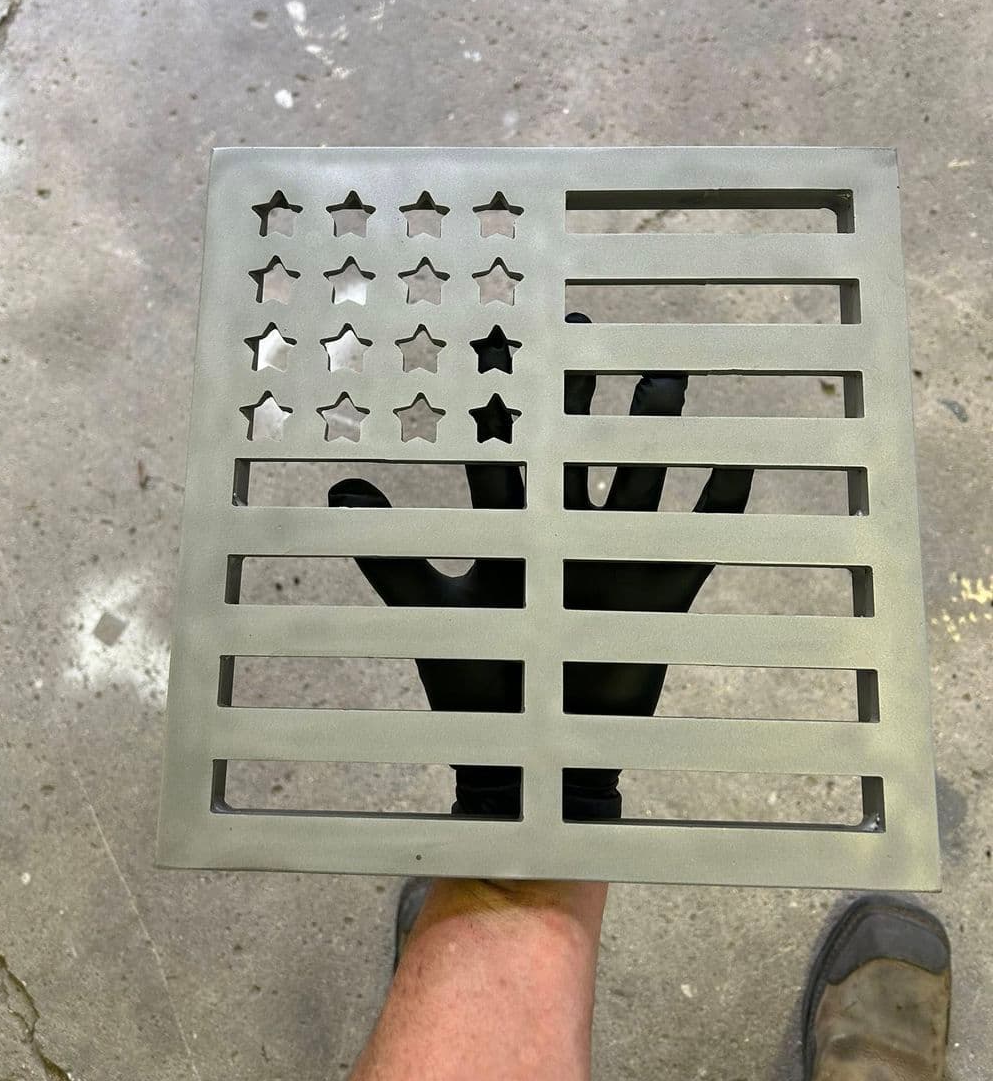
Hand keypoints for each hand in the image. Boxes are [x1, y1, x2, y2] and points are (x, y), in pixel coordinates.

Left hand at [328, 311, 752, 819]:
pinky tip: (739, 470)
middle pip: (577, 448)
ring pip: (638, 480)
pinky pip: (695, 545)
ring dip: (651, 435)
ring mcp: (614, 560)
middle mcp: (567, 532)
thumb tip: (341, 490)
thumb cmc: (476, 680)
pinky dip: (717, 512)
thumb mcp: (429, 609)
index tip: (497, 337)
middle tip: (591, 331)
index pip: (505, 448)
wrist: (529, 749)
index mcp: (515, 529)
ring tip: (666, 382)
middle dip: (583, 394)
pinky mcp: (654, 595)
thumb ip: (390, 556)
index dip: (500, 398)